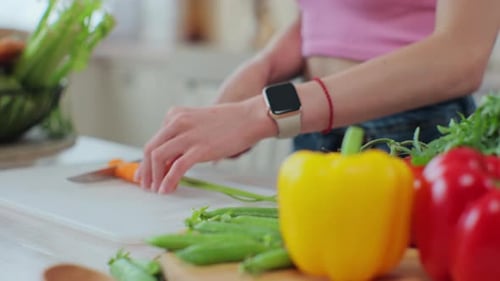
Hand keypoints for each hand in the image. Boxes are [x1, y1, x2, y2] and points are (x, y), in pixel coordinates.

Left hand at [137, 97, 273, 193]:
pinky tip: (166, 190)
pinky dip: (168, 180)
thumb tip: (170, 162)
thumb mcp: (198, 124)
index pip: (154, 140)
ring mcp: (188, 135)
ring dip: (154, 176)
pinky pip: (176, 167)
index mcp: (175, 115)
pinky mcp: (200, 148)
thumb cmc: (229, 123)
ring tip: (156, 190)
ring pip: (158, 157)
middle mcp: (177, 122)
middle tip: (145, 185)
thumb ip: (183, 139)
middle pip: (150, 148)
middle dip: (145, 170)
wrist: (250, 118)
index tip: (145, 173)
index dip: (146, 160)